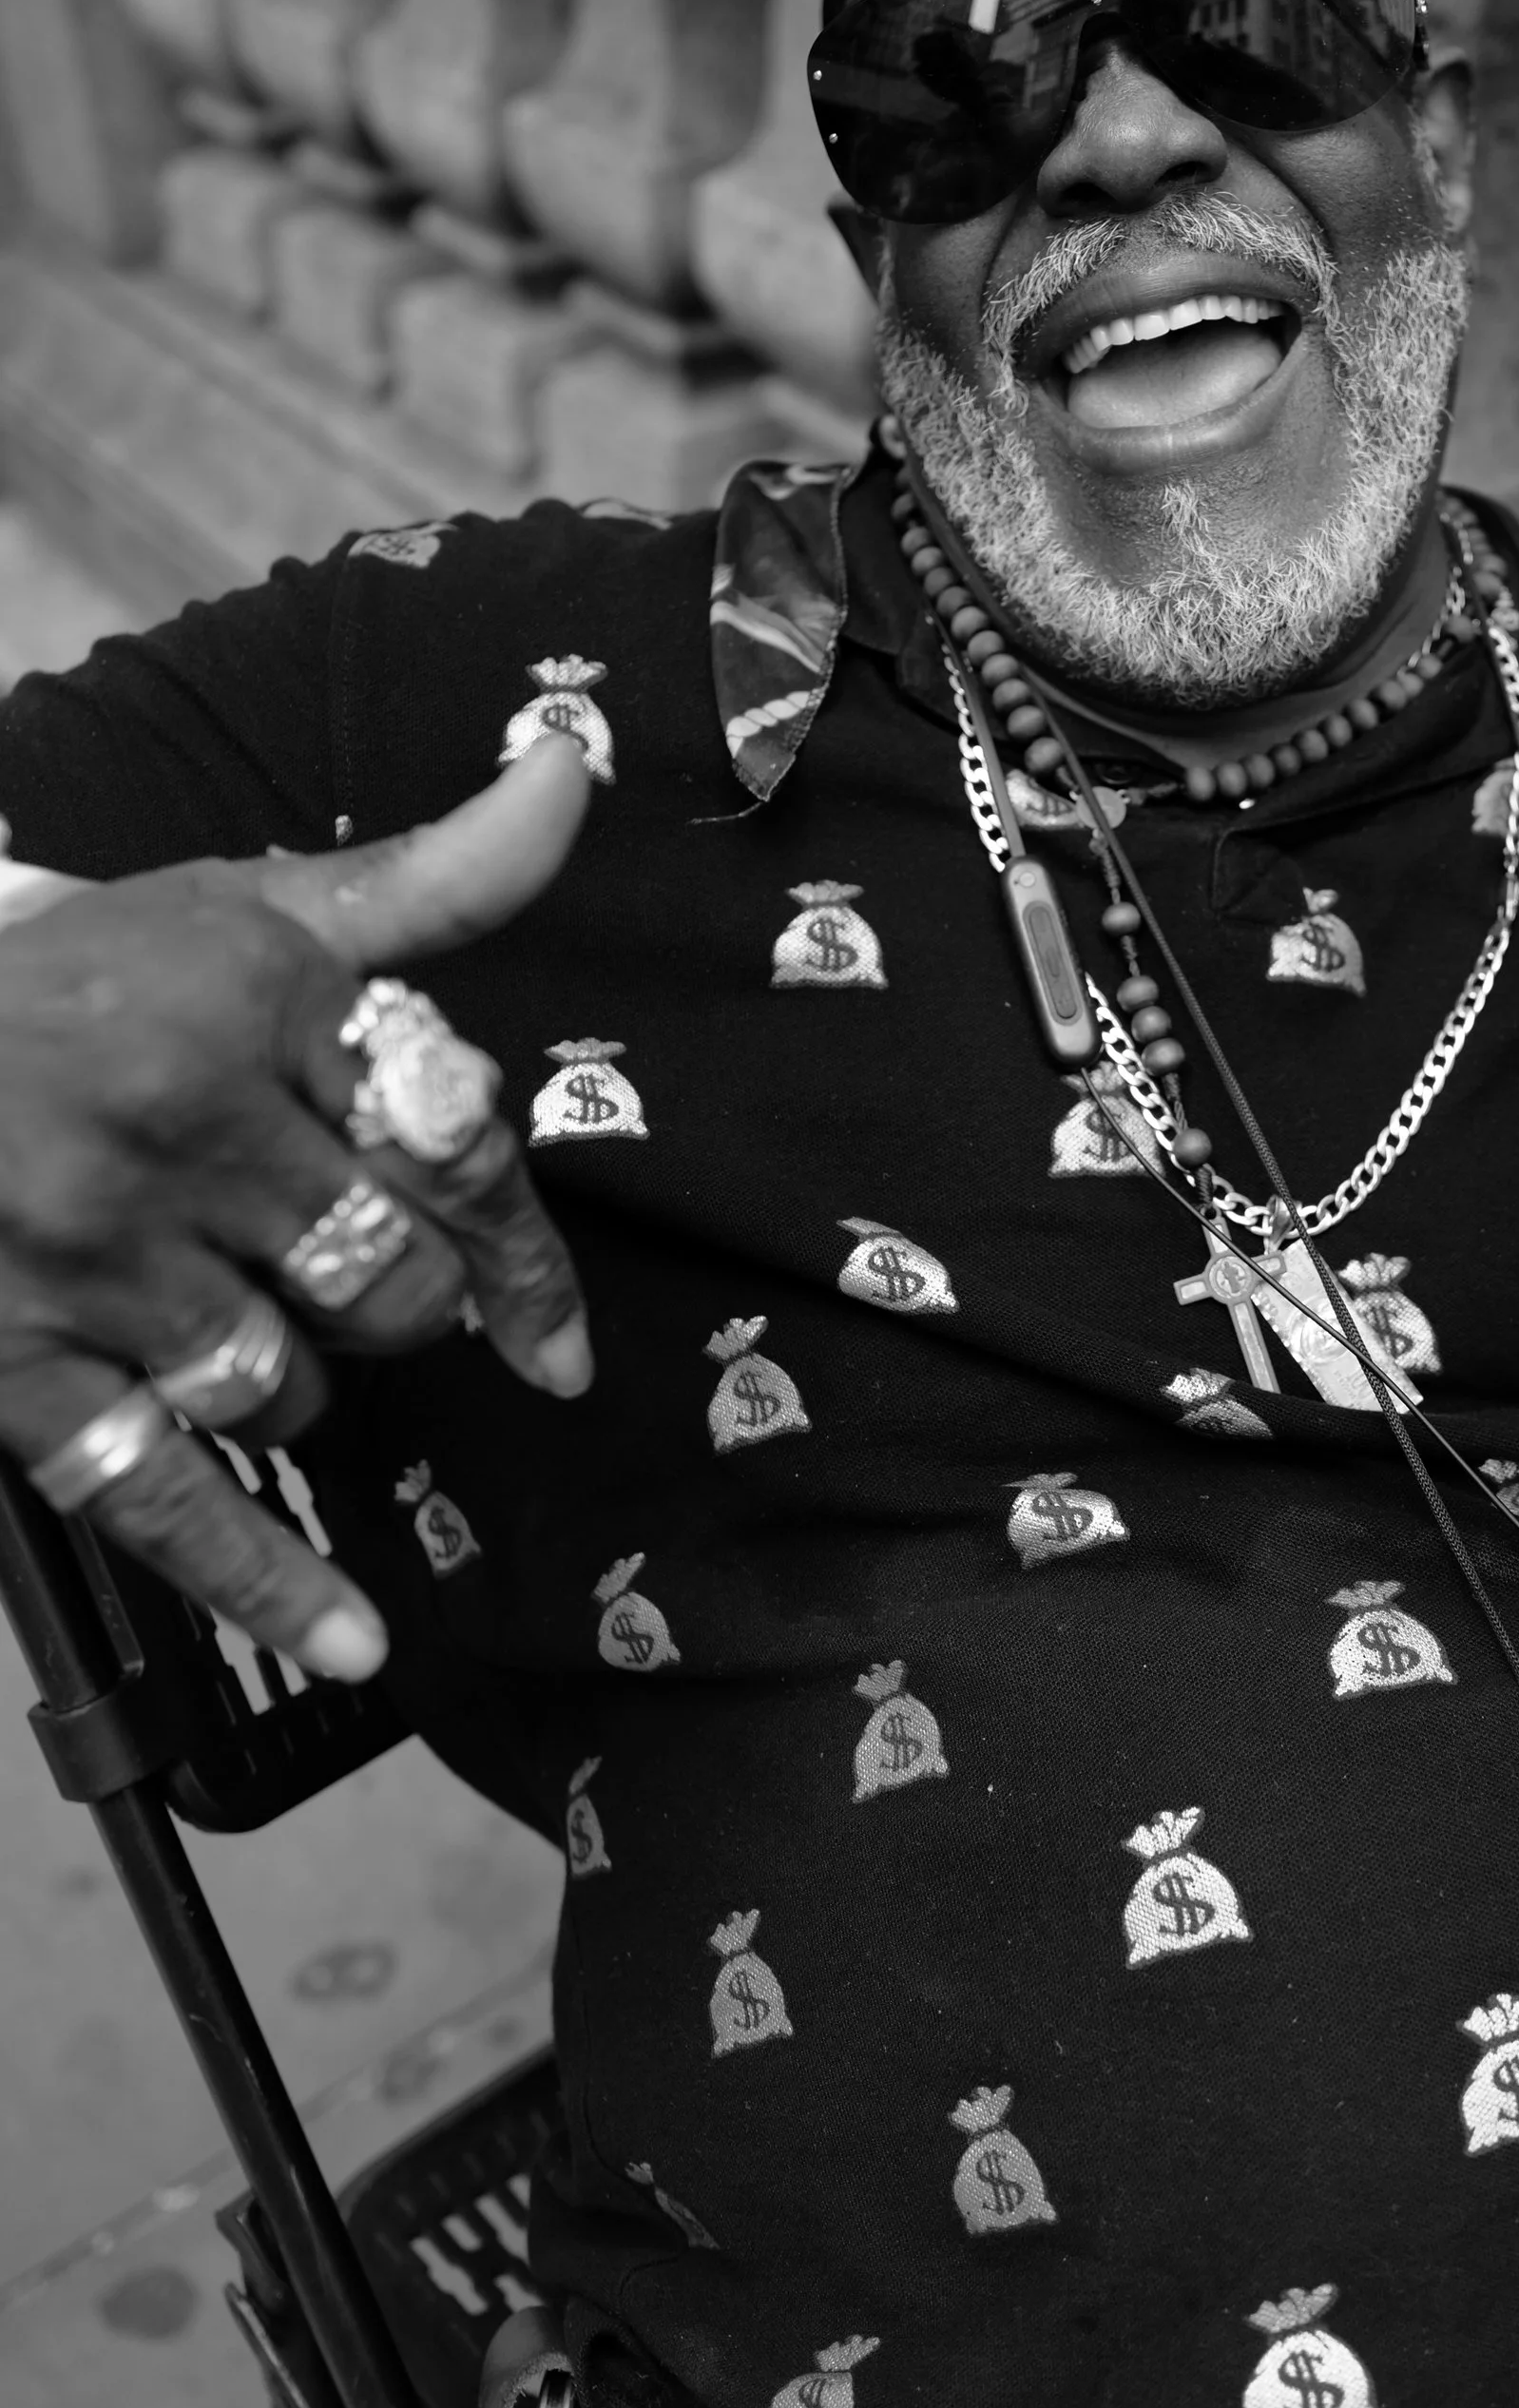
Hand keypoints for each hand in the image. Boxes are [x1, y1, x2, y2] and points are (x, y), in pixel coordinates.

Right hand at [0, 739, 593, 1675]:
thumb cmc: (74, 981)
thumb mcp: (245, 908)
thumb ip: (431, 874)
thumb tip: (574, 768)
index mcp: (254, 1005)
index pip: (452, 1151)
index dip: (518, 1252)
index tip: (553, 1336)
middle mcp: (177, 1127)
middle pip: (390, 1283)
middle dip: (400, 1307)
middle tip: (346, 1287)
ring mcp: (89, 1258)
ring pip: (294, 1386)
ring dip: (302, 1390)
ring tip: (236, 1330)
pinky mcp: (14, 1370)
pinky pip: (170, 1496)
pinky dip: (269, 1580)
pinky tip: (354, 1639)